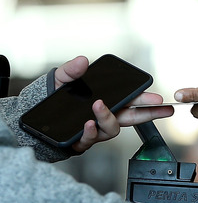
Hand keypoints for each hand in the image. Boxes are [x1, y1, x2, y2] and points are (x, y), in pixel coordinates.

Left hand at [54, 56, 173, 153]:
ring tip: (98, 106)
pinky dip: (90, 132)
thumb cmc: (51, 98)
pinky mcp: (81, 141)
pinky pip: (90, 140)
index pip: (132, 101)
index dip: (146, 101)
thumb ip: (71, 70)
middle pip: (132, 117)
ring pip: (112, 129)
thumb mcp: (60, 79)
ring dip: (108, 118)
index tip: (158, 99)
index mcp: (107, 100)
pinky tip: (87, 123)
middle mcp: (104, 116)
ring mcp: (95, 130)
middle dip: (149, 113)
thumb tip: (82, 60)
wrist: (31, 118)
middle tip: (161, 108)